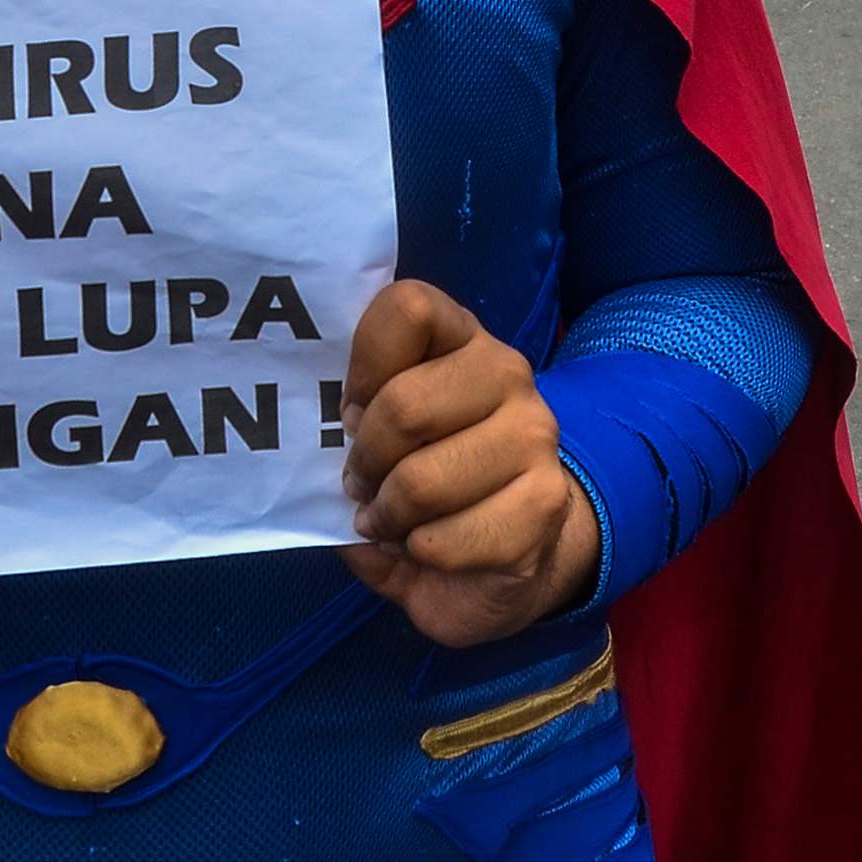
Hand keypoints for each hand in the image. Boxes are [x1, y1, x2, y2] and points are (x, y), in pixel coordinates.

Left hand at [339, 280, 597, 649]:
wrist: (524, 533)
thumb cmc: (436, 470)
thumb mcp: (392, 431)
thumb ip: (356, 421)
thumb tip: (319, 449)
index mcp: (461, 337)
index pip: (408, 308)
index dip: (364, 365)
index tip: (352, 410)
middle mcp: (506, 373)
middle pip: (404, 407)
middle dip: (365, 461)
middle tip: (361, 485)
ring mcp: (533, 438)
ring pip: (422, 481)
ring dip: (387, 515)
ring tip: (387, 521)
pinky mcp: (542, 505)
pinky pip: (446, 539)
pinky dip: (418, 554)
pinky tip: (425, 547)